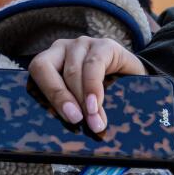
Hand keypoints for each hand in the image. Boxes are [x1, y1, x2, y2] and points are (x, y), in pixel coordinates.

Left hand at [28, 36, 147, 132]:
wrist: (135, 81)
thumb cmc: (102, 93)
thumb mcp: (80, 100)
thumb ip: (69, 108)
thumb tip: (63, 129)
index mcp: (49, 60)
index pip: (38, 70)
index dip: (49, 93)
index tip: (65, 116)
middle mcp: (62, 49)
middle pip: (49, 67)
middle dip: (64, 98)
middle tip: (78, 121)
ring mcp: (83, 44)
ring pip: (74, 70)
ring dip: (83, 98)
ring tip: (94, 119)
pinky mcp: (105, 45)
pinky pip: (95, 64)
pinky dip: (94, 86)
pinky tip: (97, 103)